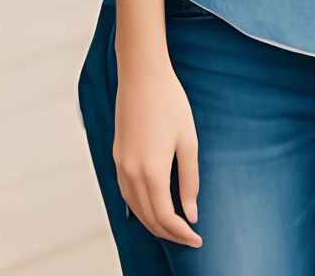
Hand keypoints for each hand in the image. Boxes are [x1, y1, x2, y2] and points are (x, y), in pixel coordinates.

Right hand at [113, 53, 201, 246]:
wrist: (142, 75)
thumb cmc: (170, 103)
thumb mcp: (188, 142)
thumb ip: (189, 181)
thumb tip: (191, 213)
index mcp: (151, 172)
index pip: (165, 217)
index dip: (181, 233)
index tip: (197, 239)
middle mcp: (131, 173)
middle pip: (148, 217)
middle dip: (168, 233)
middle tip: (189, 237)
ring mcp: (120, 165)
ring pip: (134, 208)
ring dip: (152, 222)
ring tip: (173, 226)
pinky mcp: (117, 156)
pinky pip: (126, 193)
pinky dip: (139, 207)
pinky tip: (151, 206)